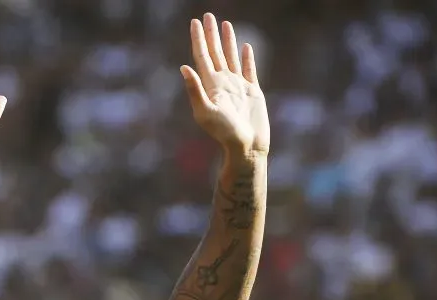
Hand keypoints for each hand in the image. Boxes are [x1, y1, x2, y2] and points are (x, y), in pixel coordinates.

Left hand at [181, 14, 269, 156]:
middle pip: (214, 53)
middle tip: (207, 16)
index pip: (201, 57)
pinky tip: (245, 47)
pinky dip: (247, 57)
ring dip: (227, 41)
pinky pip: (249, 70)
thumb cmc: (224, 133)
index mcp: (210, 86)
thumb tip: (183, 67)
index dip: (197, 39)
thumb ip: (194, 90)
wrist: (246, 146)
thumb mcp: (206, 112)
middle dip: (210, 35)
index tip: (194, 22)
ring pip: (231, 57)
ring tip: (225, 24)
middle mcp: (222, 83)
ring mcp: (237, 86)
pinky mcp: (252, 91)